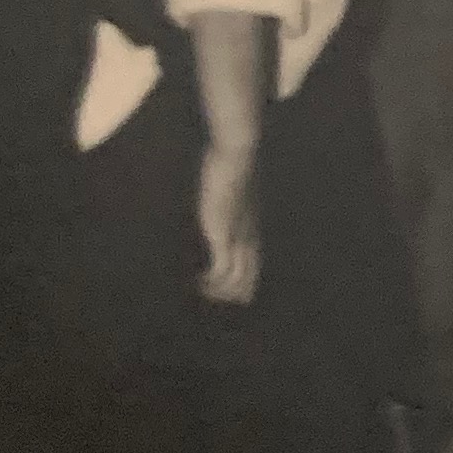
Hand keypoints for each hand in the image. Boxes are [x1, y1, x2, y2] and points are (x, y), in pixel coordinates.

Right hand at [197, 143, 261, 306]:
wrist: (235, 158)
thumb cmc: (229, 169)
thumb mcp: (229, 194)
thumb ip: (225, 206)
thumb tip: (218, 210)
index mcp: (252, 232)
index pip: (253, 270)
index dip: (240, 285)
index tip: (221, 287)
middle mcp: (249, 241)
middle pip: (248, 281)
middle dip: (230, 294)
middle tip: (209, 295)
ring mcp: (238, 240)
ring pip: (236, 281)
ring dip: (217, 290)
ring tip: (200, 289)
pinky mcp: (224, 237)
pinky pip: (222, 271)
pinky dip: (211, 282)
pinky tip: (199, 281)